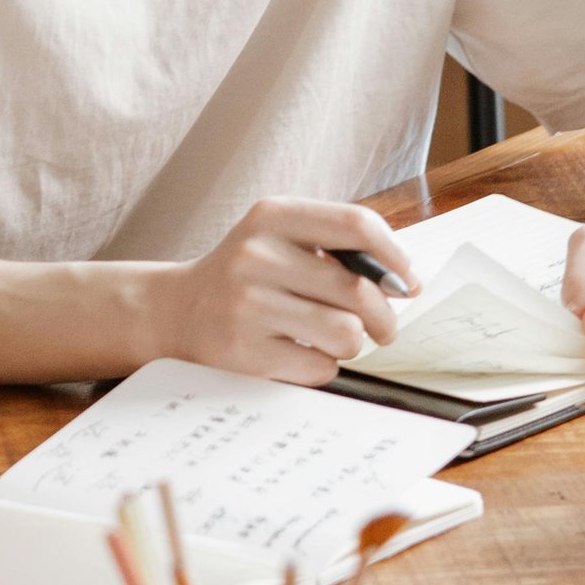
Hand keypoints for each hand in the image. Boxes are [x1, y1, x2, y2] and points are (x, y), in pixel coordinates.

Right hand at [153, 200, 410, 386]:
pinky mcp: (244, 352)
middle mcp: (256, 255)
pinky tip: (299, 354)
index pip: (356, 224)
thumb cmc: (247, 277)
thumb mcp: (280, 239)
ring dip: (351, 344)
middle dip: (383, 316)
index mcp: (272, 216)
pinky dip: (322, 367)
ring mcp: (247, 305)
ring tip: (332, 339)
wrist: (177, 312)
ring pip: (346, 334)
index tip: (407, 280)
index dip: (395, 256)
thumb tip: (404, 282)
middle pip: (359, 289)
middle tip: (382, 327)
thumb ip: (338, 247)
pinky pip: (320, 368)